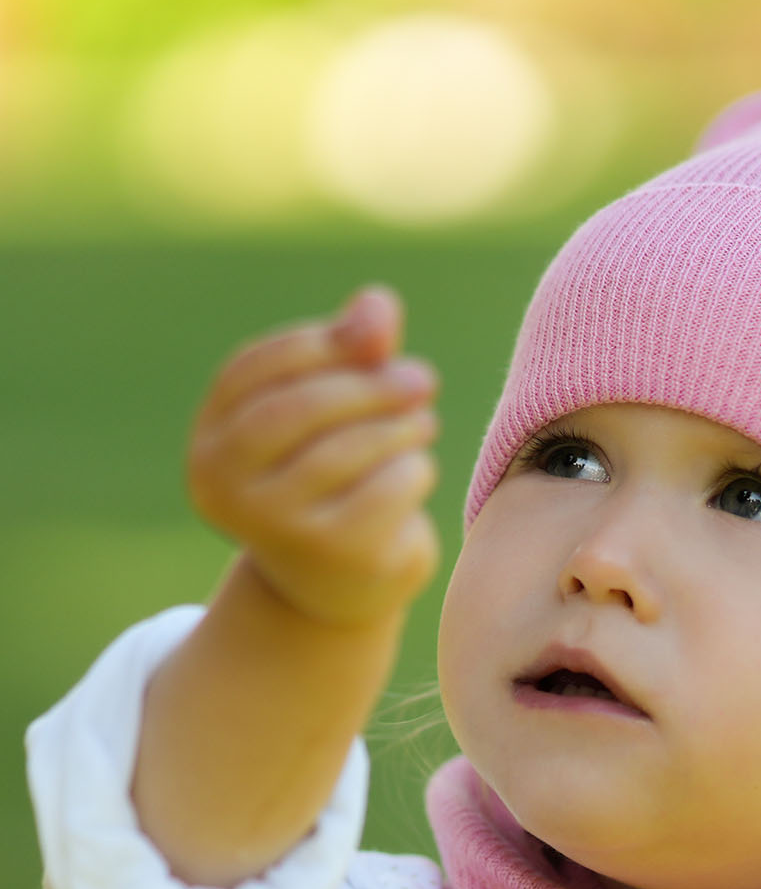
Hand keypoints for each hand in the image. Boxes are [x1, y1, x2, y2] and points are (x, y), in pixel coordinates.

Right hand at [186, 284, 441, 628]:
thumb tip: (378, 302)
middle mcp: (226, 489)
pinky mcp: (334, 554)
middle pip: (296, 409)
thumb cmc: (337, 480)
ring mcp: (275, 527)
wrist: (344, 586)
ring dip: (401, 425)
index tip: (376, 334)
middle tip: (421, 379)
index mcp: (210, 444)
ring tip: (423, 423)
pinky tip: (417, 470)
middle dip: (367, 384)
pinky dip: (414, 468)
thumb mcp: (338, 413)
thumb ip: (354, 354)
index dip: (319, 341)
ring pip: (347, 449)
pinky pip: (387, 487)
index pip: (252, 370)